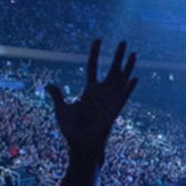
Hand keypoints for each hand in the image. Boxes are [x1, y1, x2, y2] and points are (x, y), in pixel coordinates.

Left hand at [45, 40, 137, 163]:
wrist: (81, 146)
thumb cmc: (72, 130)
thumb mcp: (62, 110)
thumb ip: (58, 96)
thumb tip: (49, 85)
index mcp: (90, 91)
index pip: (93, 66)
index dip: (95, 53)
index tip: (97, 40)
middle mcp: (102, 93)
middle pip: (112, 69)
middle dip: (117, 55)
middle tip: (122, 41)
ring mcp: (110, 100)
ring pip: (121, 79)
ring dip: (128, 66)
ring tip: (133, 53)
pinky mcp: (114, 109)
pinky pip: (124, 95)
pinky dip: (130, 87)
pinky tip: (135, 78)